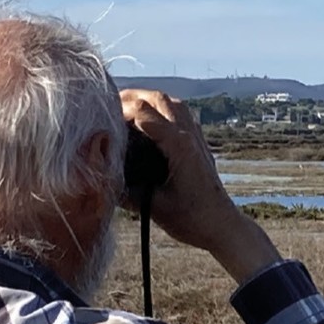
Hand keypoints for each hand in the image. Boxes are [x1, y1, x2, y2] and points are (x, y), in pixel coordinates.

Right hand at [120, 89, 280, 282]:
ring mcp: (196, 137)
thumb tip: (102, 179)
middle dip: (132, 96)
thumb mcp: (154, 207)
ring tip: (127, 106)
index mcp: (178, 146)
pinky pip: (182, 114)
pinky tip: (152, 120)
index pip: (144, 114)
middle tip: (109, 102)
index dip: (120, 110)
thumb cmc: (192, 219)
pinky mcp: (199, 144)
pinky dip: (163, 109)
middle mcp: (188, 135)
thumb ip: (127, 193)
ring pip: (172, 103)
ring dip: (149, 99)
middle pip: (159, 99)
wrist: (221, 226)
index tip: (101, 115)